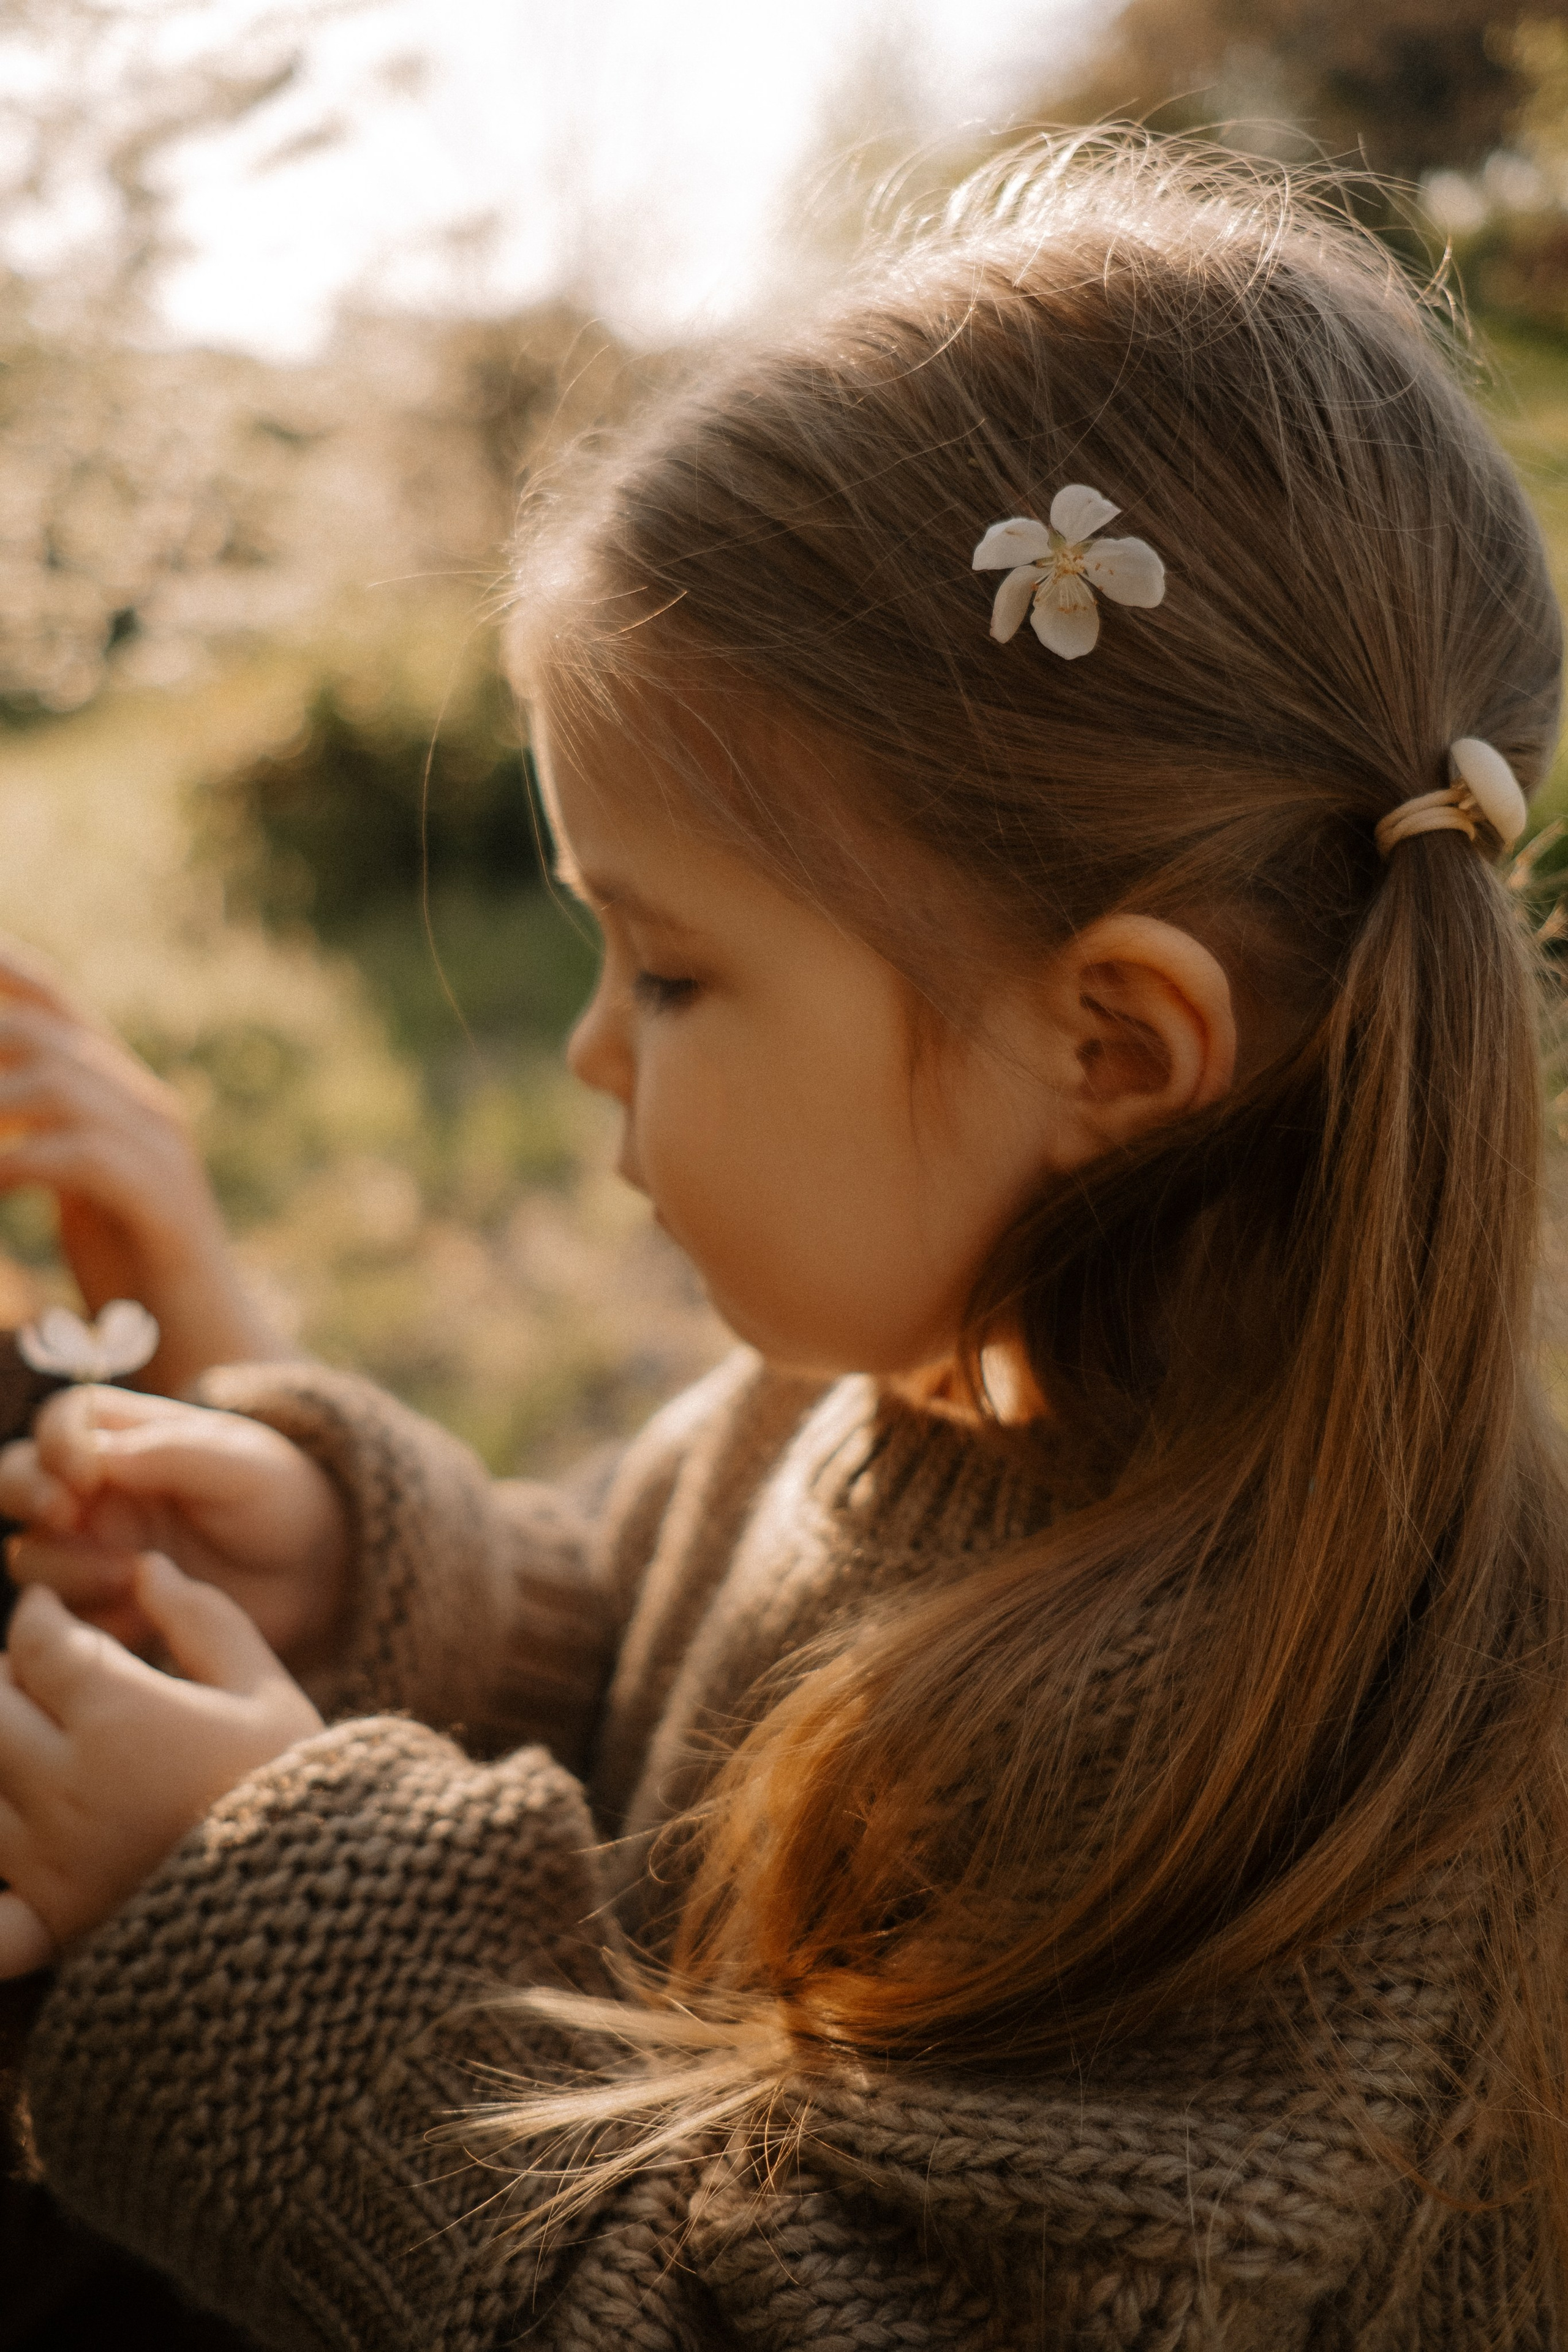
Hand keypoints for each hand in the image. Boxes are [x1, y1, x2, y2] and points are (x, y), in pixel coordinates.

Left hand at [0, 935, 291, 1392]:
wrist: (216, 1353)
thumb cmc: (136, 1282)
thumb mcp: (74, 1193)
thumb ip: (35, 1142)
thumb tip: (0, 1117)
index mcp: (121, 1093)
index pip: (48, 996)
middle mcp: (145, 1104)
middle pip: (42, 1024)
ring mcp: (162, 1150)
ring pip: (55, 1081)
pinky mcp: (164, 1204)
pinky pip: (77, 1157)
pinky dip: (11, 1163)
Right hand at [0, 1385, 349, 1671]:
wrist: (316, 1574)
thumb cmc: (281, 1499)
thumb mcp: (242, 1464)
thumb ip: (173, 1453)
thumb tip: (98, 1457)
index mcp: (131, 1439)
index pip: (64, 1421)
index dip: (58, 1442)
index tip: (86, 1472)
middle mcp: (99, 1492)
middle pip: (19, 1478)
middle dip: (26, 1492)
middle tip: (67, 1514)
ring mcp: (95, 1551)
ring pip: (31, 1552)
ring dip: (64, 1563)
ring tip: (132, 1576)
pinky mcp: (104, 1609)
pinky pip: (62, 1617)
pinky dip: (86, 1618)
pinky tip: (138, 1617)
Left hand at [0, 1554, 321, 1977]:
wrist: (320, 1900)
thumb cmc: (297, 1785)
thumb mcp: (265, 1690)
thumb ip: (203, 1621)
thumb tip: (149, 1569)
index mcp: (122, 1716)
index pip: (40, 1643)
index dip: (38, 1614)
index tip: (49, 1609)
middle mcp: (68, 1785)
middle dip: (6, 1676)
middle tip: (37, 1671)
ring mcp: (50, 1859)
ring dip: (1, 1751)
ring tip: (33, 1738)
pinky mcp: (50, 1923)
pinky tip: (14, 1851)